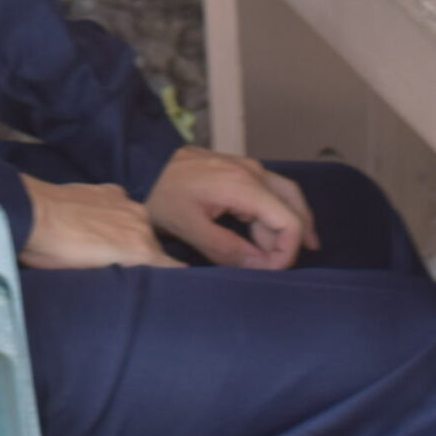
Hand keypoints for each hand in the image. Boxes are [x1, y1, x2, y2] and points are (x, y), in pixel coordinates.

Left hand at [20, 175, 181, 271]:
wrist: (32, 213)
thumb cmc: (55, 254)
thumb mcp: (91, 278)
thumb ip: (122, 278)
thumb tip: (132, 279)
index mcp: (142, 251)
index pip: (173, 269)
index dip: (170, 278)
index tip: (166, 285)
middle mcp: (142, 224)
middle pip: (155, 247)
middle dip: (146, 258)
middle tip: (125, 269)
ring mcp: (127, 203)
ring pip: (141, 225)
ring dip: (132, 235)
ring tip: (109, 244)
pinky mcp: (111, 189)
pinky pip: (124, 207)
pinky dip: (117, 215)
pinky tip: (99, 221)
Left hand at [145, 146, 317, 271]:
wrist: (143, 163)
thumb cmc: (161, 195)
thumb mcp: (188, 226)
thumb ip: (226, 248)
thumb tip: (263, 266)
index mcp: (244, 185)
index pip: (289, 222)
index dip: (287, 252)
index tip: (271, 272)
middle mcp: (253, 172)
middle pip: (293, 206)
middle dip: (293, 239)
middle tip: (284, 268)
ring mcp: (247, 167)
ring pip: (283, 197)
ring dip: (285, 227)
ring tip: (279, 257)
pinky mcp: (239, 169)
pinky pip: (268, 192)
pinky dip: (271, 216)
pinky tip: (265, 237)